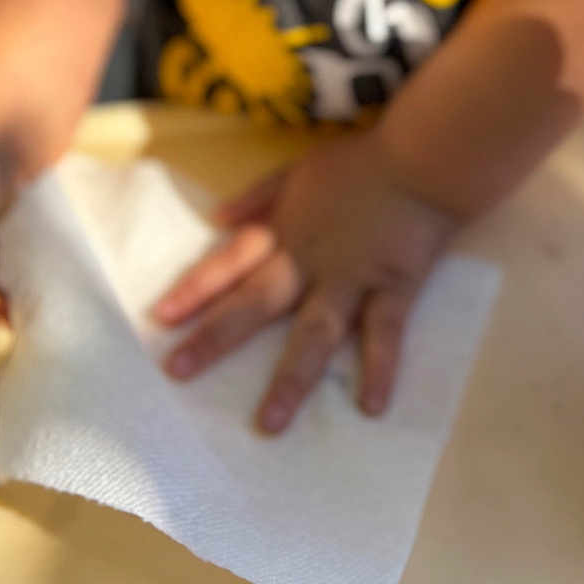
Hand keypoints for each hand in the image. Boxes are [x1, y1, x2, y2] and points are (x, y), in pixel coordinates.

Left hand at [152, 129, 457, 434]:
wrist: (424, 160)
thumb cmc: (361, 164)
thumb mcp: (300, 168)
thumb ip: (259, 195)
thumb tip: (215, 218)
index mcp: (285, 231)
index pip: (230, 262)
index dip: (194, 289)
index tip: (159, 318)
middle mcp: (310, 261)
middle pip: (256, 303)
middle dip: (215, 338)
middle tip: (178, 373)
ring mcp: (351, 279)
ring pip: (315, 333)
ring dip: (292, 378)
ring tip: (269, 423)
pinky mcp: (393, 289)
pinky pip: (385, 335)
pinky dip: (380, 369)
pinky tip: (370, 408)